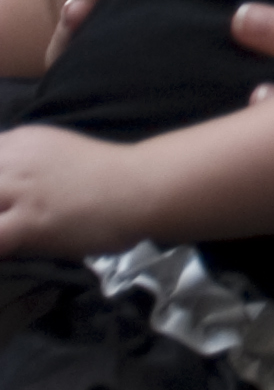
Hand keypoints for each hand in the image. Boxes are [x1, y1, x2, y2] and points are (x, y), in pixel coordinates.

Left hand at [0, 124, 150, 256]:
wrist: (142, 186)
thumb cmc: (108, 176)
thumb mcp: (58, 153)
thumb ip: (26, 165)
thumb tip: (7, 193)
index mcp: (21, 140)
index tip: (2, 204)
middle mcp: (14, 160)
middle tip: (6, 216)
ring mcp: (21, 190)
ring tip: (9, 231)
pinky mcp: (31, 220)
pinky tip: (9, 249)